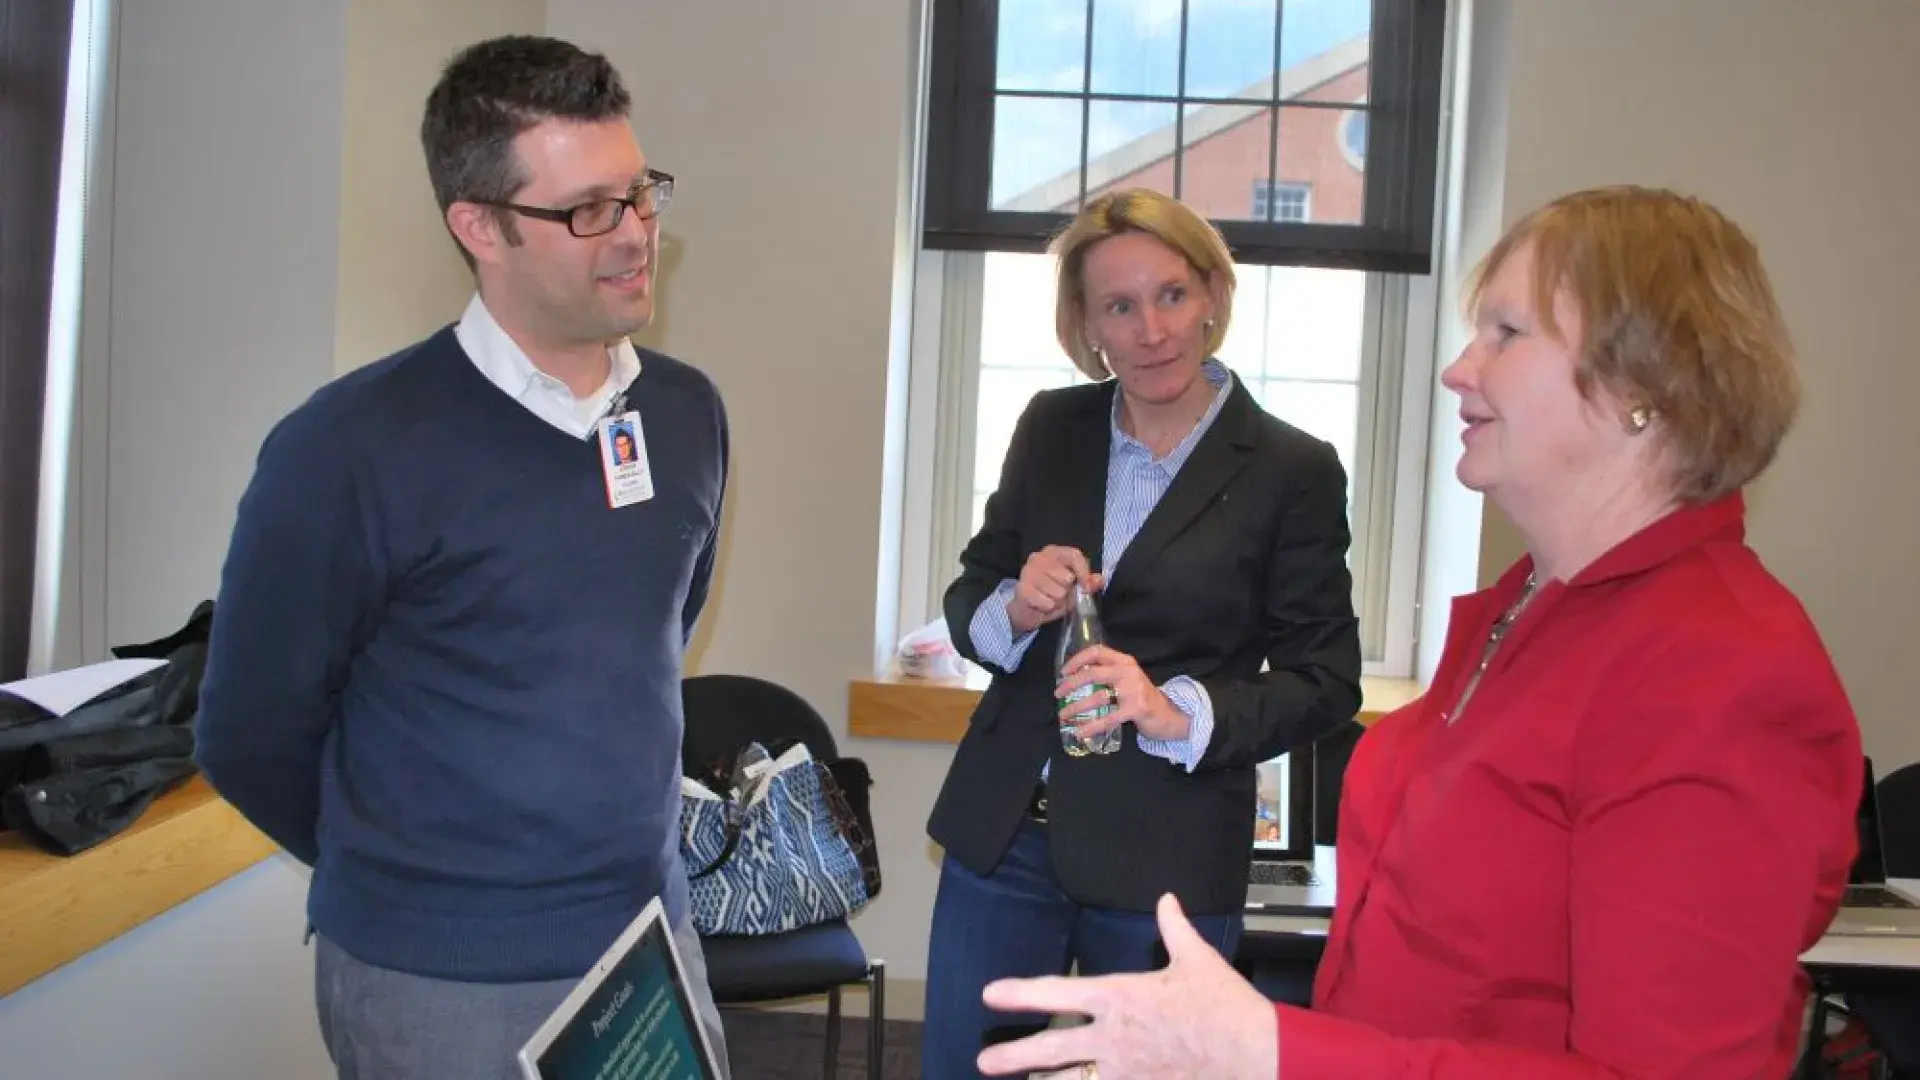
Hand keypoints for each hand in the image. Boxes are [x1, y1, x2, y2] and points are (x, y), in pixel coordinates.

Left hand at [977, 895, 1279, 1079]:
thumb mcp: (1197, 958)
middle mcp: (1113, 1036)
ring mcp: (1124, 1070)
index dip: (1020, 993)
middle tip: (984, 1060)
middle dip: (1014, 1056)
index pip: (1057, 992)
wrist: (1252, 1052)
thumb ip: (1174, 928)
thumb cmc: (1223, 1006)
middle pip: (1051, 1047)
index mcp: (1120, 997)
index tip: (992, 994)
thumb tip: (1167, 899)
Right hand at [1007, 546, 1102, 634]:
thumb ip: (1087, 583)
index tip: (1086, 587)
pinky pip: (1047, 602)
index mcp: (1053, 552)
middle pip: (1067, 577)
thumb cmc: (1050, 595)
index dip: (1084, 572)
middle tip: (1059, 594)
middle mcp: (1038, 558)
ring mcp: (1028, 572)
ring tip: (1049, 599)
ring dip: (1057, 601)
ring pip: (1058, 592)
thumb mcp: (1073, 589)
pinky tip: (1040, 604)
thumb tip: (1100, 579)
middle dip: (1067, 591)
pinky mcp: (1023, 588)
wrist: (1025, 610)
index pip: (1074, 555)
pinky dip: (1048, 607)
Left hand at [1056, 645, 1188, 741]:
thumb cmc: (1143, 698)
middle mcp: (1128, 672)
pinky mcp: (1136, 709)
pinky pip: (1108, 718)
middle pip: (1092, 673)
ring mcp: (1133, 690)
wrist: (1171, 715)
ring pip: (1097, 697)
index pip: (1097, 652)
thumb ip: (1108, 674)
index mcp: (1125, 661)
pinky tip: (1079, 732)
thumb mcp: (1128, 679)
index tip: (1063, 672)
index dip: (1077, 660)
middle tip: (1058, 695)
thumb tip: (1075, 679)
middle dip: (1071, 685)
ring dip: (1076, 707)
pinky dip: (1091, 726)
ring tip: (1063, 715)